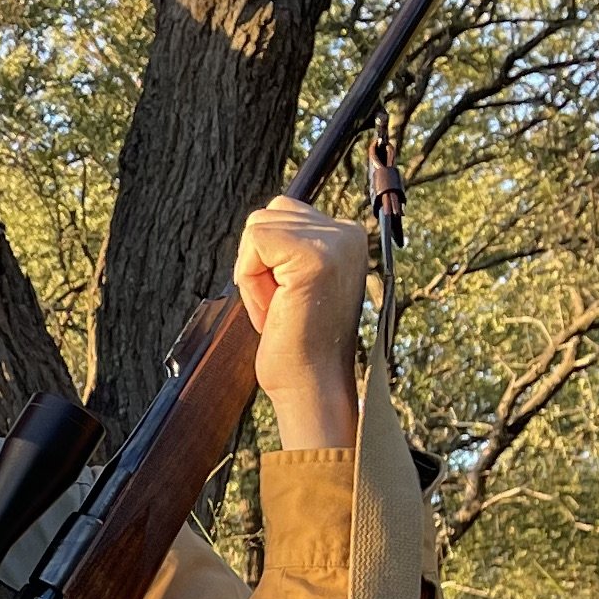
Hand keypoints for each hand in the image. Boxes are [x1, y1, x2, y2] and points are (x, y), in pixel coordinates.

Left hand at [233, 198, 365, 450]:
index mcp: (348, 236)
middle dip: (259, 263)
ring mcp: (336, 242)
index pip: (283, 213)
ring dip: (254, 273)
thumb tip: (262, 222)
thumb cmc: (297, 341)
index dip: (267, 259)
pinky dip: (250, 278)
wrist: (312, 384)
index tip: (287, 298)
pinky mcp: (315, 256)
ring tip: (280, 306)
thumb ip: (288, 247)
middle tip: (282, 305)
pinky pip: (255, 241)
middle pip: (268, 215)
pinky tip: (274, 307)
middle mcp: (348, 232)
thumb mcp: (295, 280)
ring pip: (258, 226)